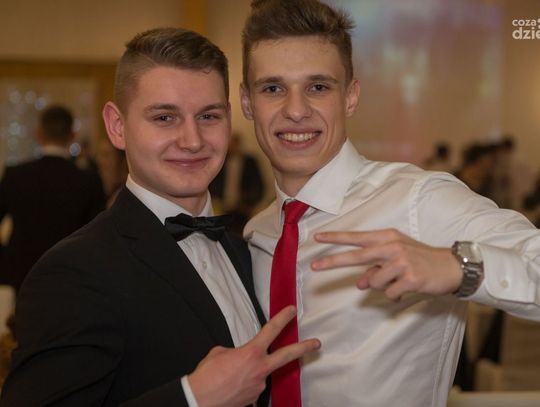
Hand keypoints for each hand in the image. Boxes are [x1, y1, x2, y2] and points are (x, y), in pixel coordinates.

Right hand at [188, 306, 320, 406]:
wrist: (199, 400)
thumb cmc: (206, 376)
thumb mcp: (219, 353)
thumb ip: (235, 351)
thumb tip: (238, 356)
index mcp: (251, 353)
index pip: (271, 330)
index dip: (283, 318)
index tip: (292, 311)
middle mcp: (259, 369)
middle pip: (287, 355)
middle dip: (304, 348)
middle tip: (316, 343)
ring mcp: (258, 386)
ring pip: (260, 374)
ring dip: (249, 373)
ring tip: (229, 377)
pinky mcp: (253, 399)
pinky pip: (251, 387)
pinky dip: (243, 385)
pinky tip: (231, 387)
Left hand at [311, 228, 462, 300]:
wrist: (452, 266)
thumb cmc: (420, 259)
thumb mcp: (397, 258)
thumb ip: (376, 267)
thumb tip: (360, 283)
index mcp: (387, 237)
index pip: (356, 238)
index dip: (336, 238)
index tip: (317, 237)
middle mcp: (392, 247)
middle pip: (356, 256)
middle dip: (333, 262)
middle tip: (313, 267)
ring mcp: (401, 262)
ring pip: (373, 281)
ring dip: (382, 286)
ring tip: (399, 280)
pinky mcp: (410, 278)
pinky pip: (389, 293)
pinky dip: (395, 294)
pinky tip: (407, 288)